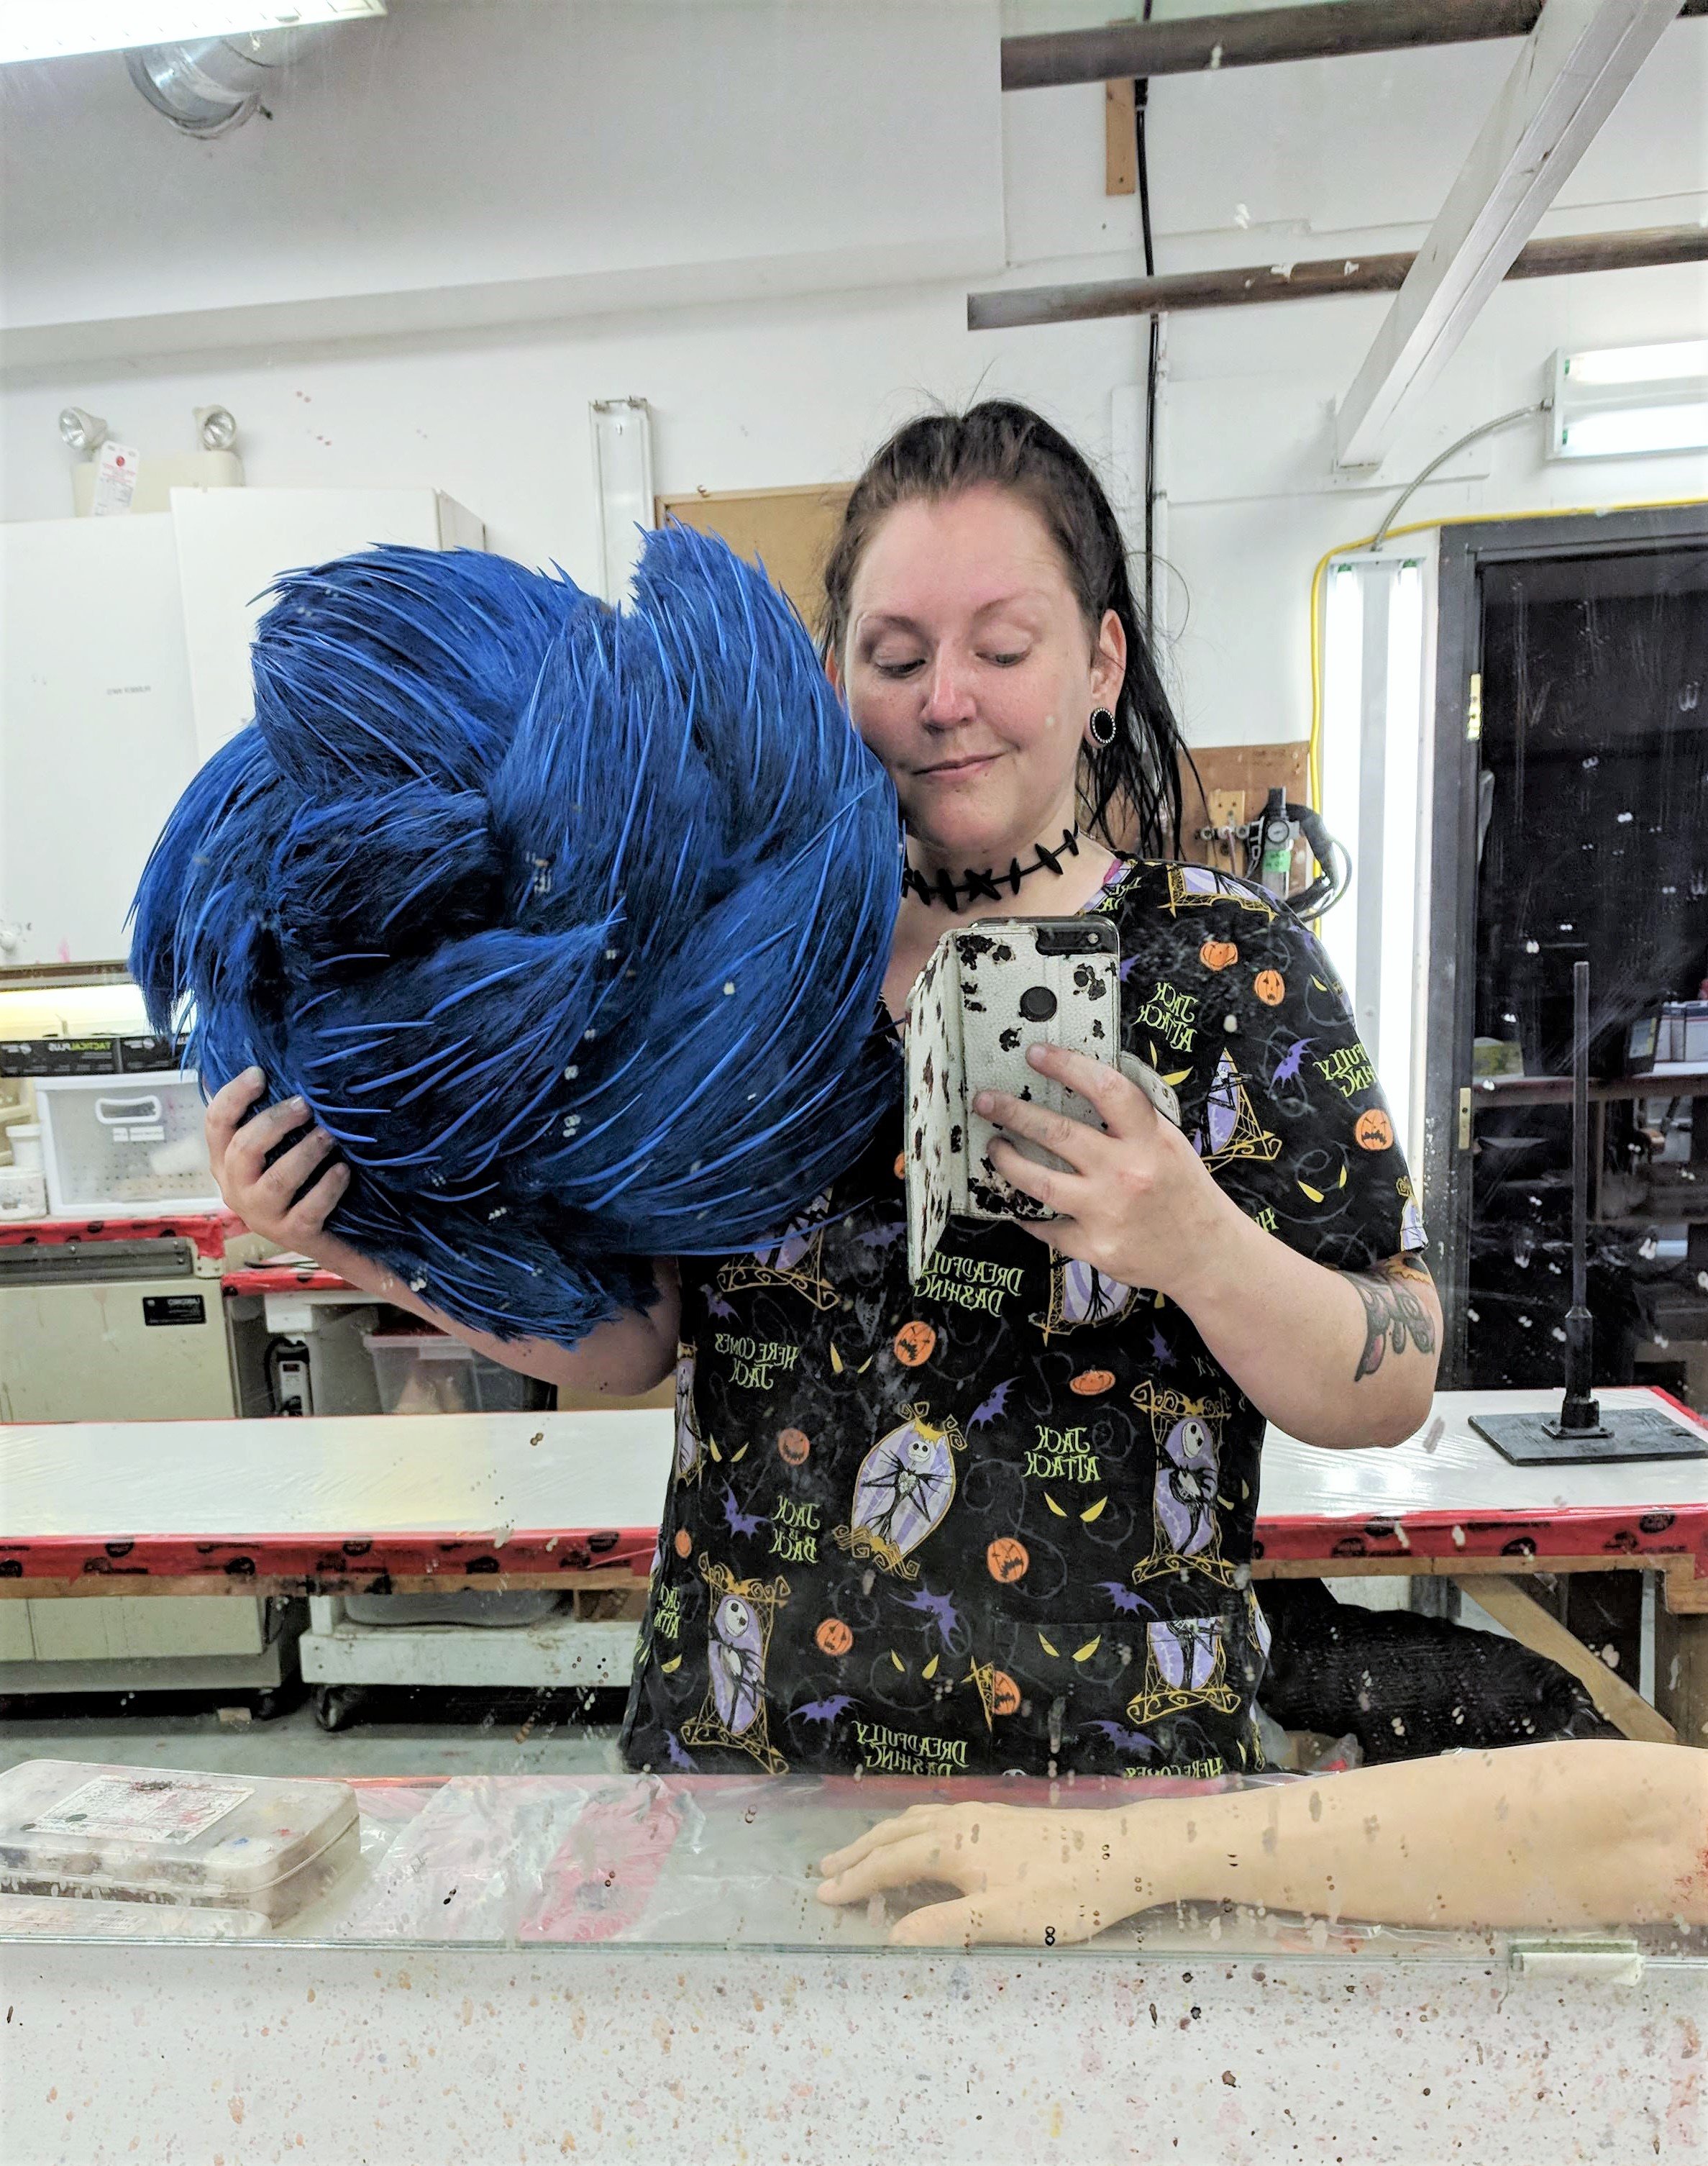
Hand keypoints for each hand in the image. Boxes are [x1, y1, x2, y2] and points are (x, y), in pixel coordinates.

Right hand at [205, 1067, 348, 1248]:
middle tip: (305, 1105)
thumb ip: (271, 1120)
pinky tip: (343, 1170)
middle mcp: (237, 1189)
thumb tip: (274, 1068)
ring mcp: (263, 1215)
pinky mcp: (293, 1235)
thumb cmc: (299, 1182)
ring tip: (329, 1135)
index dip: (233, 1096)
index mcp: (226, 1162)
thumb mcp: (277, 1150)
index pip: (215, 1124)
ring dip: (304, 1153)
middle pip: (244, 1149)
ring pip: (276, 1181)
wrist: (326, 1237)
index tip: (259, 1073)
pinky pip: (308, 1210)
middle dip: (275, 1122)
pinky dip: (327, 1188)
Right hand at [816, 1801, 1163, 1946]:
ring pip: (916, 1822)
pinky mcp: (1001, 1818)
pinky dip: (910, 1829)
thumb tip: (890, 1937)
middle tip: (825, 1870)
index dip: (855, 1881)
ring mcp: (981, 1816)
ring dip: (883, 1838)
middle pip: (895, 1835)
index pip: (889, 1863)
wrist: (1124, 1853)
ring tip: (862, 1852)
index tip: (822, 1895)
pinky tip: (924, 1838)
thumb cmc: (1063, 1892)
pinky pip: (936, 1818)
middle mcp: (959, 1823)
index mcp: (951, 1847)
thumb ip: (944, 1927)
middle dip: (859, 1853)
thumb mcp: (1002, 1920)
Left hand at [973, 1043, 1235, 1304]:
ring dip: (1007, 1160)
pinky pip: (1046, 1226)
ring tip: (994, 1146)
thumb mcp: (1169, 1143)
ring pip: (1038, 1181)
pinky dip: (1027, 1213)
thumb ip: (1132, 1120)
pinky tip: (1017, 1203)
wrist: (1207, 1256)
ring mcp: (1107, 1212)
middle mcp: (1126, 1173)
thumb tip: (1081, 1085)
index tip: (1036, 1054)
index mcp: (1151, 1139)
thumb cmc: (1184, 1192)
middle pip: (1057, 1133)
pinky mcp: (1094, 1247)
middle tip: (986, 1101)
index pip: (1106, 1090)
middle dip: (1013, 1112)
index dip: (1068, 1066)